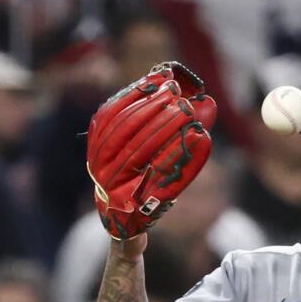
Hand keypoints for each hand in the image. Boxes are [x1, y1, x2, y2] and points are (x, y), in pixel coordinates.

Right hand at [86, 61, 216, 240]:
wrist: (127, 223)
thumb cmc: (135, 179)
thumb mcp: (137, 148)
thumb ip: (155, 121)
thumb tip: (187, 91)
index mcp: (97, 150)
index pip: (112, 114)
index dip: (137, 93)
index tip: (163, 78)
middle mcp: (102, 169)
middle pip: (128, 130)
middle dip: (155, 108)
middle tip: (179, 94)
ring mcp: (119, 188)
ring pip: (144, 150)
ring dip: (168, 127)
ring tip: (190, 112)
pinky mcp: (142, 205)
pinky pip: (166, 175)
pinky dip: (185, 154)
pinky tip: (204, 139)